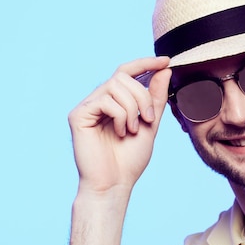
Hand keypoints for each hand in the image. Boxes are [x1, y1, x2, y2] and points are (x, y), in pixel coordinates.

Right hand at [68, 56, 170, 192]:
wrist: (114, 184)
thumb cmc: (130, 159)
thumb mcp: (151, 124)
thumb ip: (156, 98)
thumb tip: (164, 69)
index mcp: (114, 101)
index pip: (127, 72)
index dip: (146, 63)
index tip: (166, 61)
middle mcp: (98, 100)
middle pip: (123, 76)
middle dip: (143, 95)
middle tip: (150, 119)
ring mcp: (87, 106)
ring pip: (115, 85)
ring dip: (133, 108)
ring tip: (133, 129)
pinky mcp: (78, 115)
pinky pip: (105, 100)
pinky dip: (120, 116)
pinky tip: (120, 132)